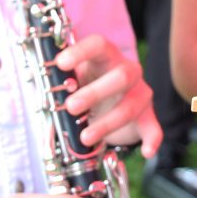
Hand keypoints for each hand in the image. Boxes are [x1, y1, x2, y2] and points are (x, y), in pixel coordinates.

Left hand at [56, 33, 161, 157]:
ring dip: (108, 122)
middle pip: (121, 75)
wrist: (111, 103)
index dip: (81, 52)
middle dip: (95, 92)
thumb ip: (63, 81)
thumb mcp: (76, 78)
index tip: (61, 63)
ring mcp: (140, 94)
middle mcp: (128, 71)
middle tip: (71, 107)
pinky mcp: (147, 116)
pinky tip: (146, 152)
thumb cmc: (89, 85)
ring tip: (85, 137)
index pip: (98, 45)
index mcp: (106, 57)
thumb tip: (42, 87)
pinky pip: (154, 127)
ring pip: (131, 105)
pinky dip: (152, 139)